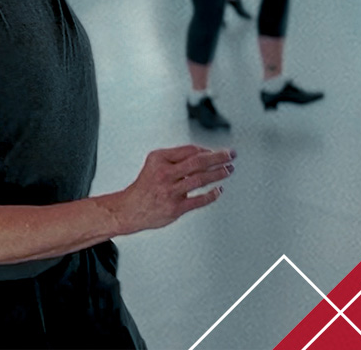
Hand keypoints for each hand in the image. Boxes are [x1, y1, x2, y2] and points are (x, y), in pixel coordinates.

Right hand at [113, 145, 234, 232]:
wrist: (129, 209)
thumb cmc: (145, 186)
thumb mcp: (155, 163)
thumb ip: (176, 158)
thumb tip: (204, 155)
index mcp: (159, 159)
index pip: (189, 150)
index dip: (206, 150)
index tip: (217, 151)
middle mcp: (164, 174)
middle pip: (198, 162)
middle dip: (218, 157)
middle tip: (231, 155)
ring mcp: (170, 192)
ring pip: (200, 179)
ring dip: (218, 173)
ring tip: (228, 169)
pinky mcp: (175, 208)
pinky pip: (198, 200)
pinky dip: (211, 195)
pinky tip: (219, 190)